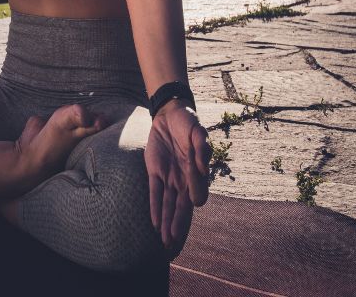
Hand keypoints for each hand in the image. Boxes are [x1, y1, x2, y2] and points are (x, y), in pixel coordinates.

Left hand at [144, 100, 210, 255]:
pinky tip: (155, 223)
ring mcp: (169, 176)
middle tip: (174, 241)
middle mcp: (183, 178)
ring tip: (166, 241)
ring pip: (168, 203)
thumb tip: (201, 167)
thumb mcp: (197, 130)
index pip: (197, 189)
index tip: (196, 202)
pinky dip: (154, 207)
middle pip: (181, 205)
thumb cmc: (188, 123)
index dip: (197, 194)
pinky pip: (154, 192)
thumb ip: (201, 147)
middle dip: (177, 223)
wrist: (169, 113)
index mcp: (196, 170)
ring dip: (166, 221)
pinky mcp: (154, 171)